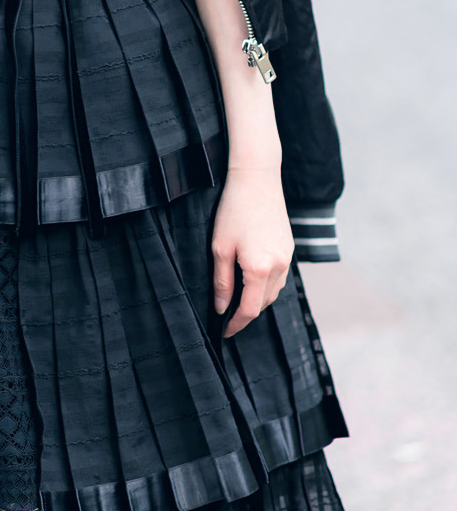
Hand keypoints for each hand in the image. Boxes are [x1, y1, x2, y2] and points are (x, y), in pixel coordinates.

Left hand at [212, 165, 293, 337]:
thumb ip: (222, 281)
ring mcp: (287, 258)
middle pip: (263, 304)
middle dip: (245, 314)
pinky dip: (266, 286)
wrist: (257, 178)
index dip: (236, 324)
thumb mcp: (220, 247)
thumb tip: (221, 307)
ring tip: (237, 300)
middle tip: (226, 316)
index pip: (249, 310)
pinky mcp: (289, 248)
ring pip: (273, 292)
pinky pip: (279, 277)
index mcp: (259, 269)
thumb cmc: (234, 210)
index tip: (224, 331)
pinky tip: (252, 280)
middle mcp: (279, 267)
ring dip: (257, 300)